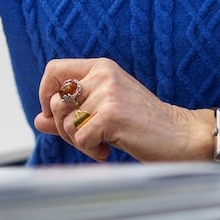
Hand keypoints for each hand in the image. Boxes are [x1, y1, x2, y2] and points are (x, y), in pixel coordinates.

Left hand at [34, 57, 216, 162]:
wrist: (180, 136)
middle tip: (88, 138)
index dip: (45, 94)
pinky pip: (81, 138)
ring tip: (103, 144)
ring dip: (80, 142)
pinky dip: (92, 151)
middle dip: (65, 129)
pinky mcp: (112, 114)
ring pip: (66, 124)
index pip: (54, 70)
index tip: (54, 115)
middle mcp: (103, 74)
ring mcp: (108, 93)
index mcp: (101, 67)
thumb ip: (71, 113)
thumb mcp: (104, 112)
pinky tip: (109, 150)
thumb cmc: (144, 125)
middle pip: (56, 103)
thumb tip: (39, 119)